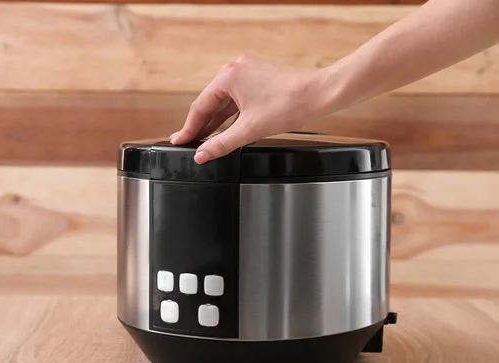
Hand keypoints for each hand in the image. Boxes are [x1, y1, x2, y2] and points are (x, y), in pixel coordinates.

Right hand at [169, 55, 335, 163]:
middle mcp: (235, 69)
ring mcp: (248, 72)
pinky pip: (237, 99)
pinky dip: (230, 116)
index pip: (200, 107)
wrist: (320, 94)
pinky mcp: (258, 78)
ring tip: (205, 140)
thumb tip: (202, 155)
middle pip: (211, 103)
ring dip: (216, 122)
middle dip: (201, 125)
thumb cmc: (290, 104)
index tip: (179, 141)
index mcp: (228, 76)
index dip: (189, 128)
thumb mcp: (249, 130)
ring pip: (225, 102)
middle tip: (188, 143)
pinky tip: (226, 129)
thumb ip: (221, 144)